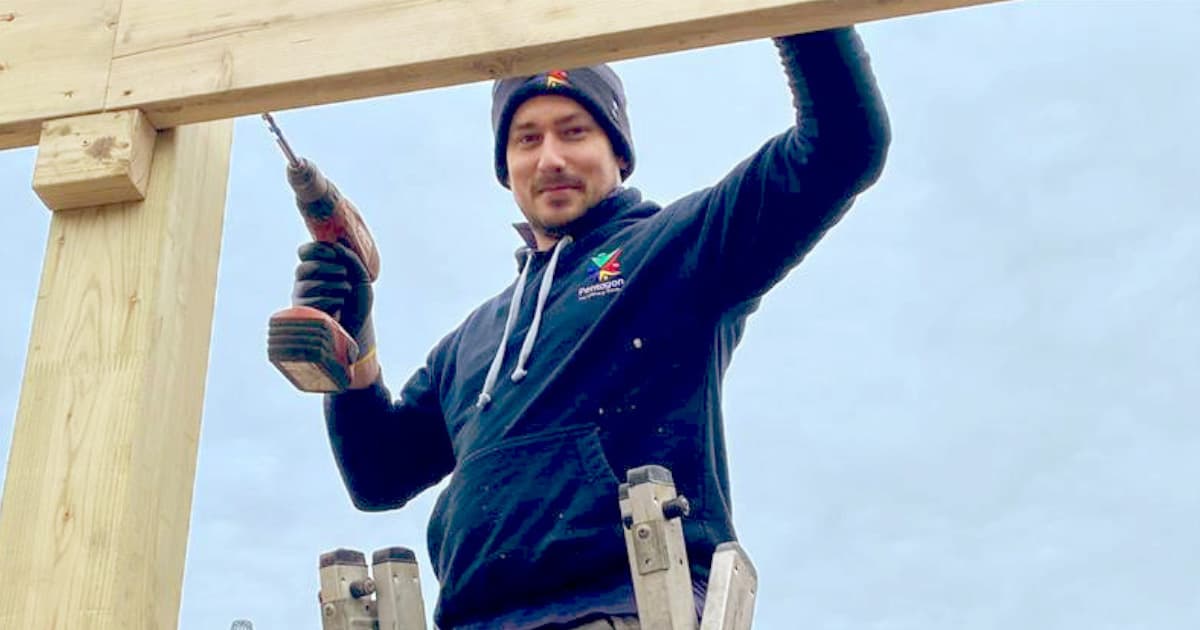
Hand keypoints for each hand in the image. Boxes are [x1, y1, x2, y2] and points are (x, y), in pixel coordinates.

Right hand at [293, 241, 378, 387]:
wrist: (359, 327)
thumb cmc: (357, 301)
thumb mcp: (361, 276)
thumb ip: (350, 258)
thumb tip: (336, 245)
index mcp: (317, 267)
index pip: (305, 251)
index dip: (317, 249)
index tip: (333, 254)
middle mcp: (304, 280)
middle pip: (304, 267)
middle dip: (328, 268)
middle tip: (344, 275)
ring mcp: (301, 296)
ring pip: (307, 284)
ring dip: (333, 286)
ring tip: (344, 293)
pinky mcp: (302, 313)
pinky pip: (310, 301)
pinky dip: (330, 301)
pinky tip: (338, 307)